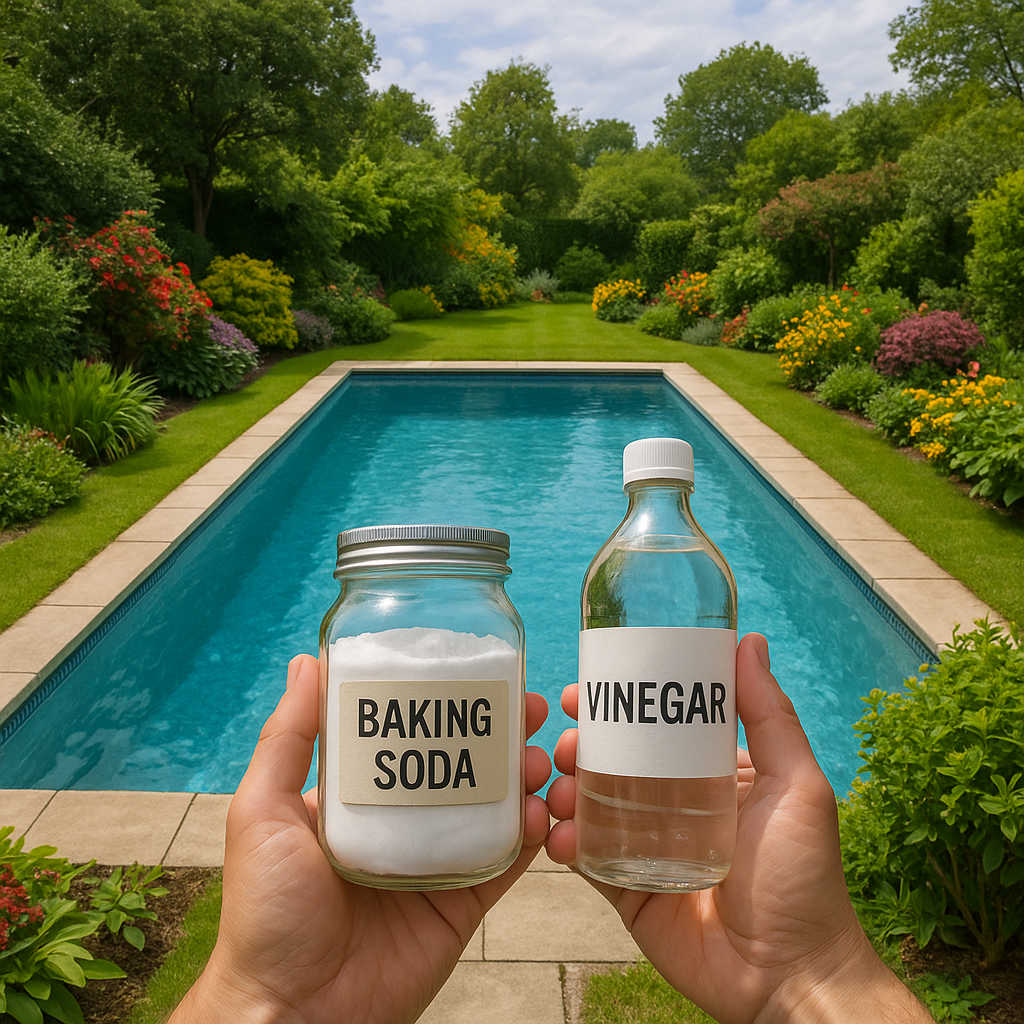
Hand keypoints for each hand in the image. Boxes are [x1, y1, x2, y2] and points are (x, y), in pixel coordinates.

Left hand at [171, 653, 550, 1023]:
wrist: (292, 1012)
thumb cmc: (265, 911)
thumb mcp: (262, 811)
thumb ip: (287, 738)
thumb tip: (307, 661)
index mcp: (359, 799)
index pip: (409, 736)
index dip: (444, 703)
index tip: (476, 673)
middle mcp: (401, 824)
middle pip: (460, 766)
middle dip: (497, 733)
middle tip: (527, 706)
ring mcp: (435, 864)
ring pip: (491, 808)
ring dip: (522, 777)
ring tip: (539, 755)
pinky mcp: (461, 904)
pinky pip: (505, 863)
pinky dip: (532, 836)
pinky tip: (545, 810)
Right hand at [546, 633, 929, 1023]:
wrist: (791, 977)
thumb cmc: (803, 876)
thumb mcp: (795, 785)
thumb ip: (769, 716)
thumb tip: (748, 640)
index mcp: (710, 775)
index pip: (656, 729)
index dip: (618, 705)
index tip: (585, 687)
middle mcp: (674, 806)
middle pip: (615, 763)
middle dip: (581, 746)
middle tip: (566, 741)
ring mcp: (648, 850)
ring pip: (592, 807)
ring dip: (563, 790)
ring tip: (555, 788)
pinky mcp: (628, 892)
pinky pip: (587, 860)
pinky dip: (564, 843)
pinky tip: (555, 835)